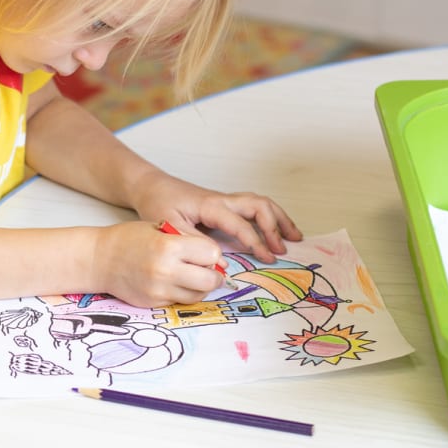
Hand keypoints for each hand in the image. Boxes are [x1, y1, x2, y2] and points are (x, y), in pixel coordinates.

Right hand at [91, 221, 228, 307]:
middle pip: (210, 280)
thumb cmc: (129, 238)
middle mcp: (166, 271)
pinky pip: (181, 301)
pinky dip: (184, 293)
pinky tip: (175, 282)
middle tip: (210, 269)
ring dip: (201, 286)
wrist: (99, 259)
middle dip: (214, 274)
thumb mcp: (160, 228)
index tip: (206, 252)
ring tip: (193, 276)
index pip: (212, 254)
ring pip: (199, 295)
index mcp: (169, 246)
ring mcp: (159, 290)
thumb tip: (216, 258)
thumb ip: (187, 240)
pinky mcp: (154, 303)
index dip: (212, 253)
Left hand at [129, 172, 301, 264]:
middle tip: (283, 248)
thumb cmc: (159, 204)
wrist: (152, 186)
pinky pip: (254, 206)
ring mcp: (226, 200)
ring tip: (295, 237)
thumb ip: (192, 243)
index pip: (241, 224)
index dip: (256, 242)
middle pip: (259, 206)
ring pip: (261, 203)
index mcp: (211, 206)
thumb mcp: (169, 226)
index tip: (268, 258)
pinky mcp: (225, 204)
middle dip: (275, 226)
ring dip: (280, 218)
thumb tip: (216, 261)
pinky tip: (277, 230)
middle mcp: (223, 199)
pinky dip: (271, 216)